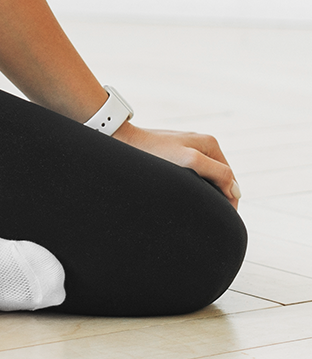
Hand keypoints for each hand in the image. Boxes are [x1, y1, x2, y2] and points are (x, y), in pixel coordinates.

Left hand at [115, 121, 239, 208]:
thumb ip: (218, 173)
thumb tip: (235, 190)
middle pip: (219, 176)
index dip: (231, 199)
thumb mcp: (191, 161)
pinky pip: (192, 174)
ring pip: (206, 176)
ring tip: (200, 208)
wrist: (123, 141)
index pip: (231, 177)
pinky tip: (186, 196)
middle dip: (220, 195)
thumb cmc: (154, 152)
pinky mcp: (174, 153)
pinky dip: (194, 186)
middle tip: (213, 215)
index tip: (226, 217)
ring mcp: (187, 147)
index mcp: (210, 143)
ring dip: (207, 191)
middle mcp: (200, 143)